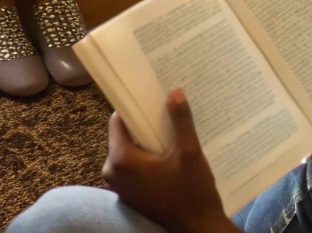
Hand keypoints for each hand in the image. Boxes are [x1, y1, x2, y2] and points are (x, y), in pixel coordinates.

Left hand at [103, 90, 241, 232]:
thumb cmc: (192, 192)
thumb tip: (174, 92)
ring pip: (128, 152)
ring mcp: (120, 187)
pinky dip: (146, 159)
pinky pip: (133, 168)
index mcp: (121, 160)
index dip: (133, 109)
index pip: (117, 122)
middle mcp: (113, 174)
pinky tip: (167, 155)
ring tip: (169, 134)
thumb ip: (180, 121)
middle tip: (164, 117)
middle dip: (143, 126)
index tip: (150, 100)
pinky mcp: (129, 195)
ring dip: (146, 143)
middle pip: (123, 137)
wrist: (198, 228)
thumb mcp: (189, 152)